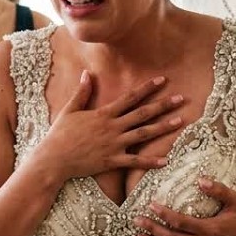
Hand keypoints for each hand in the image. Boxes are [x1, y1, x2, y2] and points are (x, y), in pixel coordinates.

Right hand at [34, 72, 185, 181]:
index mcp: (104, 114)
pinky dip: (151, 162)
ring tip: (180, 121)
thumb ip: (82, 92)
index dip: (147, 88)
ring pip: (143, 134)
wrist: (53, 159)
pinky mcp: (112, 161)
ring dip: (163, 127)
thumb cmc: (60, 134)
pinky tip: (166, 160)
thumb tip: (88, 73)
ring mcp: (114, 145)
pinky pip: (135, 162)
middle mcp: (112, 127)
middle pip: (143, 114)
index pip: (130, 97)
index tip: (162, 80)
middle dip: (163, 105)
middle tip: (182, 98)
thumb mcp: (70, 110)